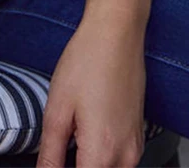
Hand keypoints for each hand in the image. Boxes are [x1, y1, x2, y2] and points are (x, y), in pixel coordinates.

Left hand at [36, 14, 146, 167]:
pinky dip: (101, 161)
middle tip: (56, 153)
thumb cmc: (87, 62)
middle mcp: (126, 158)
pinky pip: (119, 164)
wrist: (117, 34)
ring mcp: (136, 148)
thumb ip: (50, 154)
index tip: (50, 164)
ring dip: (89, 165)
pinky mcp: (138, 137)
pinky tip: (84, 141)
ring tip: (69, 143)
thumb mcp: (57, 109)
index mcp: (102, 153)